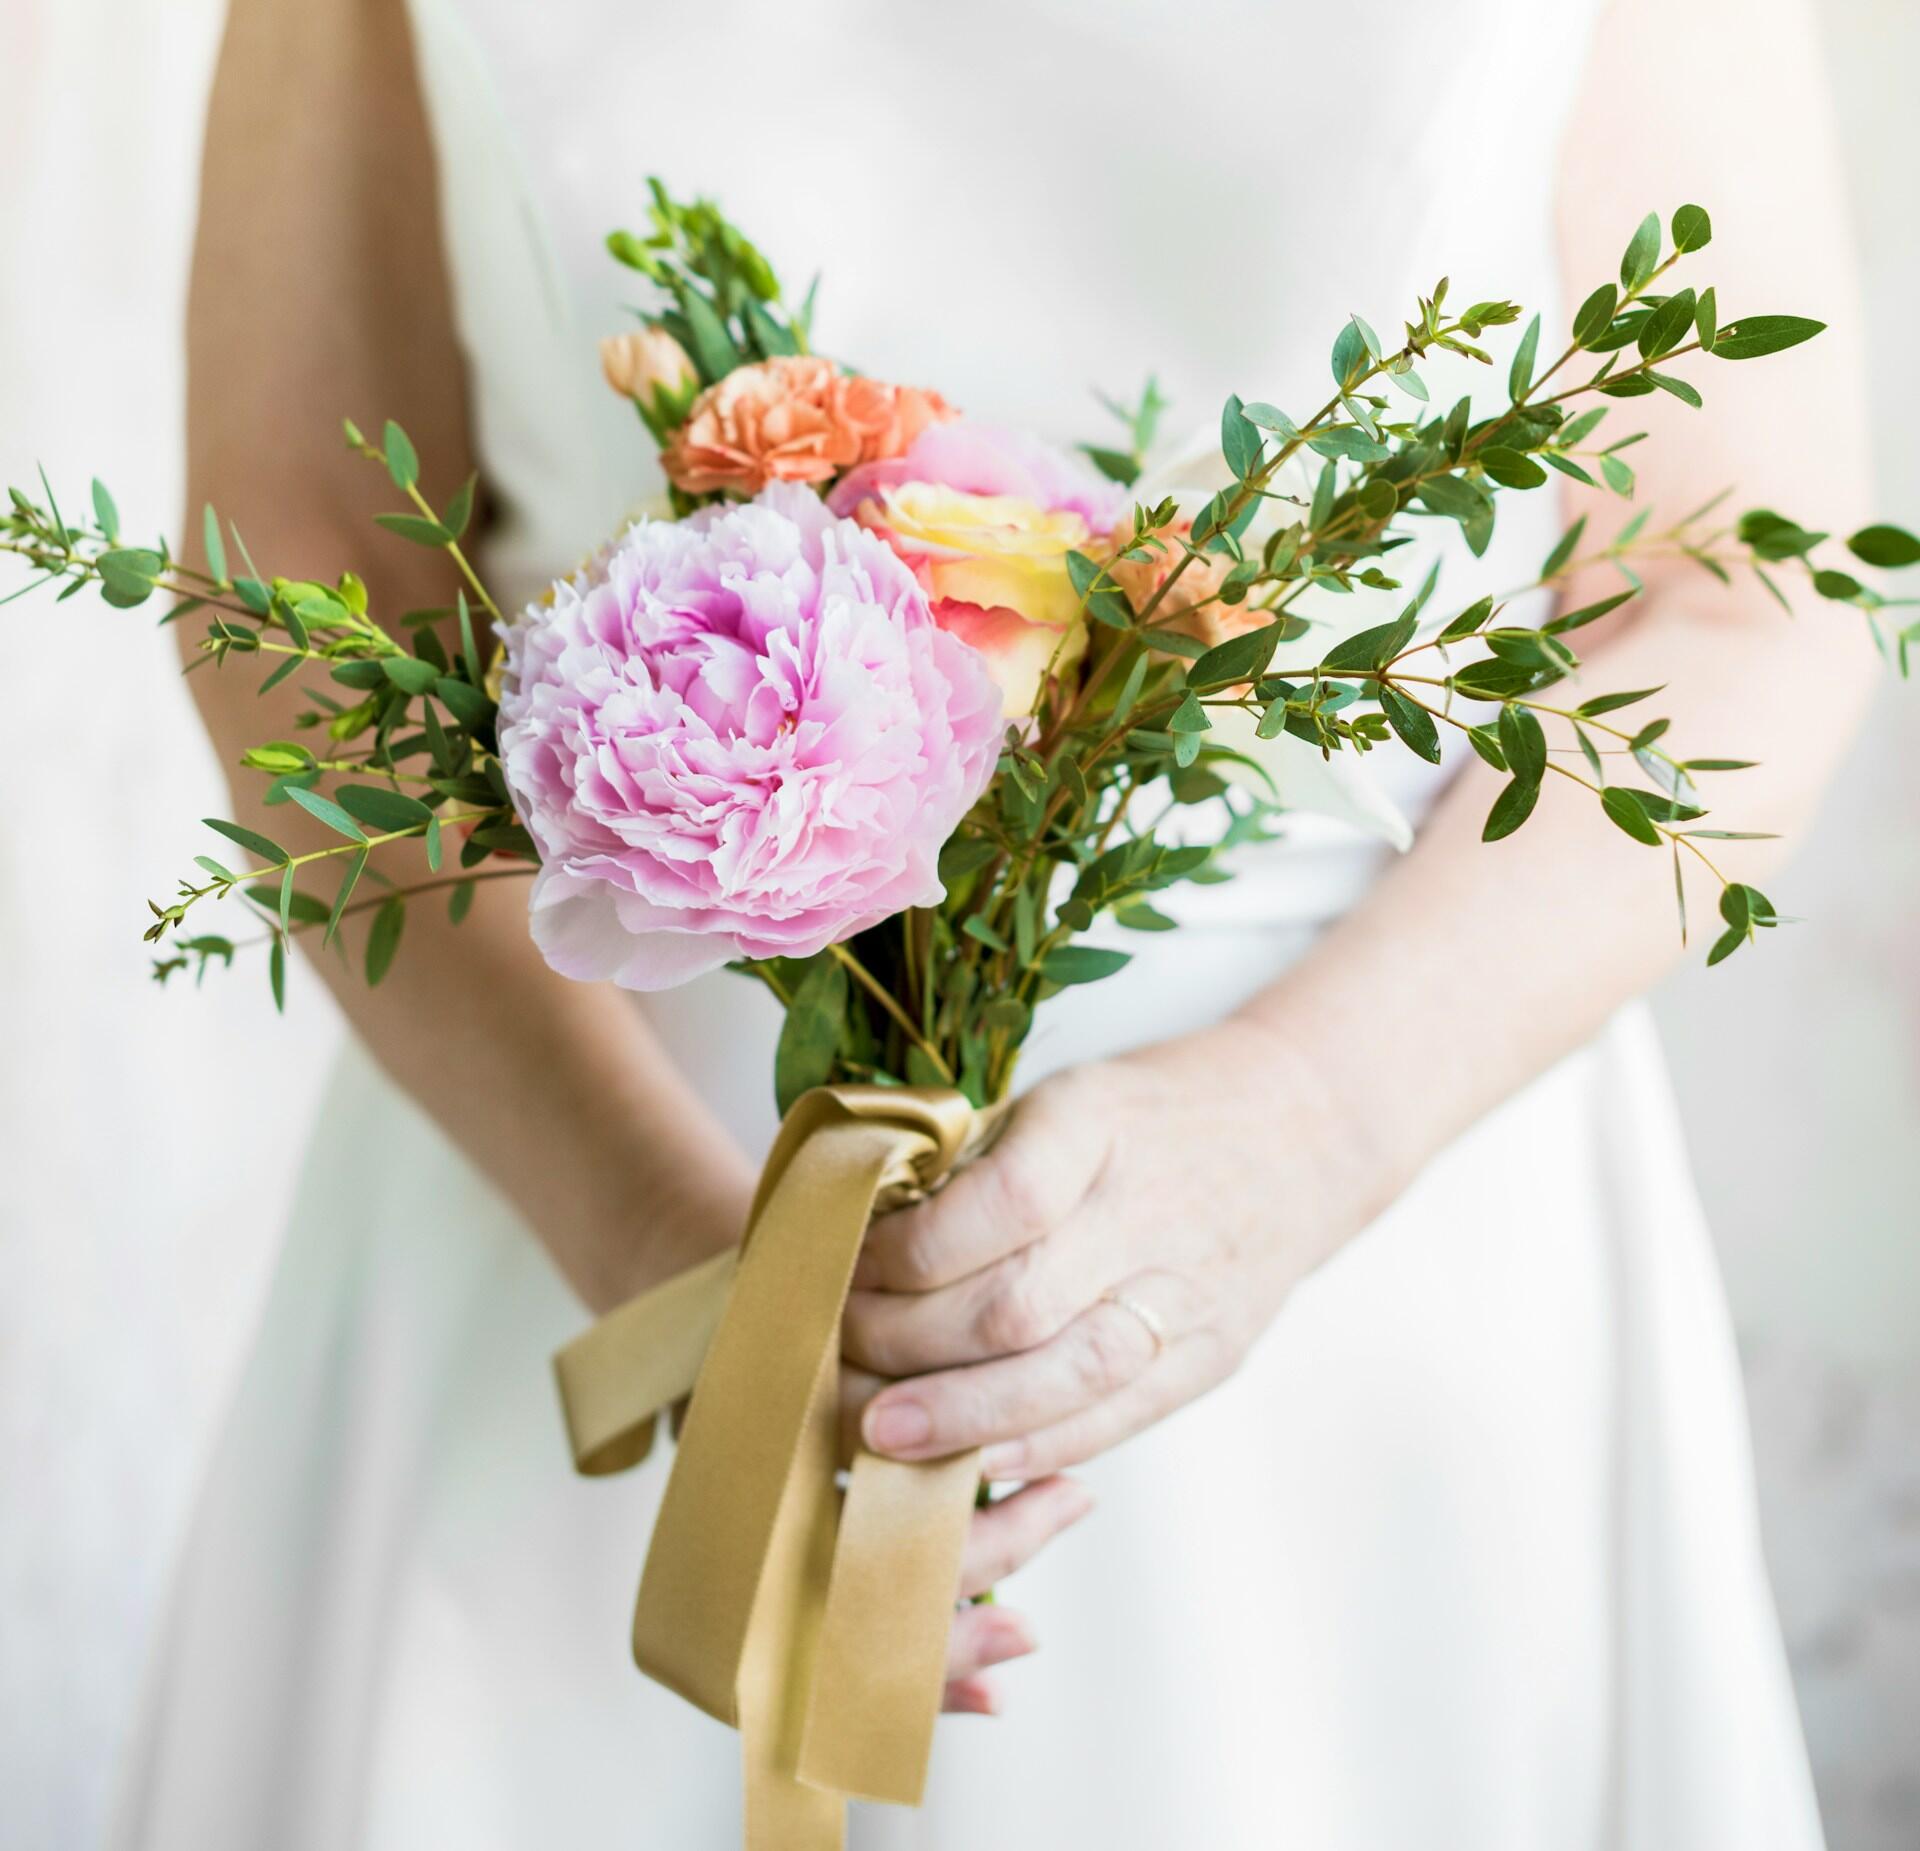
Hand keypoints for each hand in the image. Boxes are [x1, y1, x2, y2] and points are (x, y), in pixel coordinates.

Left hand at [844, 1017, 1371, 1487]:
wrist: (1300, 1135)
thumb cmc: (1150, 1111)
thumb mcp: (1059, 1094)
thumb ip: (971, 1160)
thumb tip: (854, 1228)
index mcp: (1100, 1122)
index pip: (1000, 1202)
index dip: (906, 1251)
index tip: (843, 1264)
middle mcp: (1149, 1211)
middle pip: (1016, 1304)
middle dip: (905, 1342)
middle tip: (833, 1352)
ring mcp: (1188, 1293)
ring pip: (1063, 1376)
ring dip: (958, 1415)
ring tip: (876, 1431)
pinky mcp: (1209, 1358)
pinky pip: (1113, 1419)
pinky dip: (1032, 1448)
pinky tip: (965, 1462)